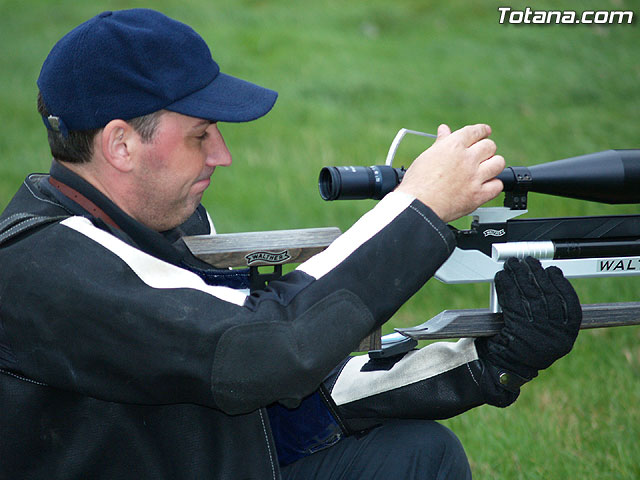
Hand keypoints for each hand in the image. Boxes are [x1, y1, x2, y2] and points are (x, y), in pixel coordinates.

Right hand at [395, 123, 504, 221]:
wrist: (417, 206)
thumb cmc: (417, 183)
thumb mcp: (426, 157)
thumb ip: (441, 143)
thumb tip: (444, 130)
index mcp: (453, 145)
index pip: (476, 131)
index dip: (482, 131)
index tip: (485, 132)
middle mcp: (467, 159)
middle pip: (490, 146)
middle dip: (486, 149)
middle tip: (481, 155)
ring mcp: (474, 177)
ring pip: (498, 163)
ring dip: (493, 165)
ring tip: (486, 170)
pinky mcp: (478, 195)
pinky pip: (497, 186)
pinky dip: (493, 185)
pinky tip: (485, 186)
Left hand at [475, 257, 581, 405]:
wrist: (498, 370)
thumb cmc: (517, 349)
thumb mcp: (541, 335)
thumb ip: (548, 315)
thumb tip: (543, 282)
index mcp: (566, 337)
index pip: (569, 304)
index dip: (561, 284)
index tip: (553, 271)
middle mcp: (555, 337)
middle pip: (548, 296)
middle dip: (536, 275)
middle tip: (528, 262)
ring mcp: (537, 335)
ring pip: (530, 296)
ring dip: (520, 276)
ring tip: (514, 265)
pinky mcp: (517, 332)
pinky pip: (512, 302)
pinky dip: (506, 286)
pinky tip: (502, 278)